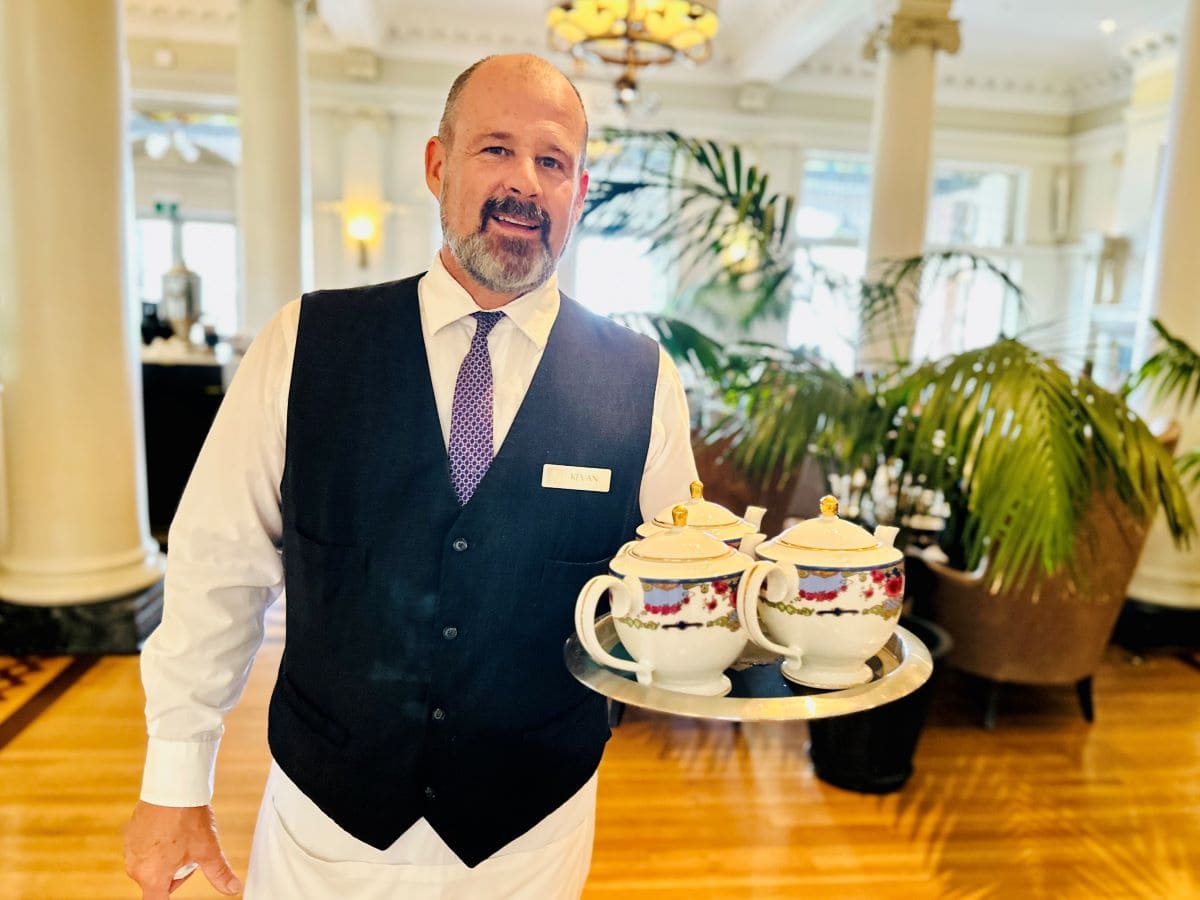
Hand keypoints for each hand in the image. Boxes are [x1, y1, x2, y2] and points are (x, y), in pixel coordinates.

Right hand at [124, 801, 242, 897]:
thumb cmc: (187, 818)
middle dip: (175, 872)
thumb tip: (233, 888)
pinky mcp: (129, 835)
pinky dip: (156, 844)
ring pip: (151, 864)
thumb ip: (219, 873)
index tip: (180, 881)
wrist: (172, 787)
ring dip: (166, 858)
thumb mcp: (208, 849)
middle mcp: (136, 867)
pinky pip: (144, 848)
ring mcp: (130, 850)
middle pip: (157, 882)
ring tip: (181, 836)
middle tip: (190, 850)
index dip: (170, 895)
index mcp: (152, 877)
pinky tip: (170, 828)